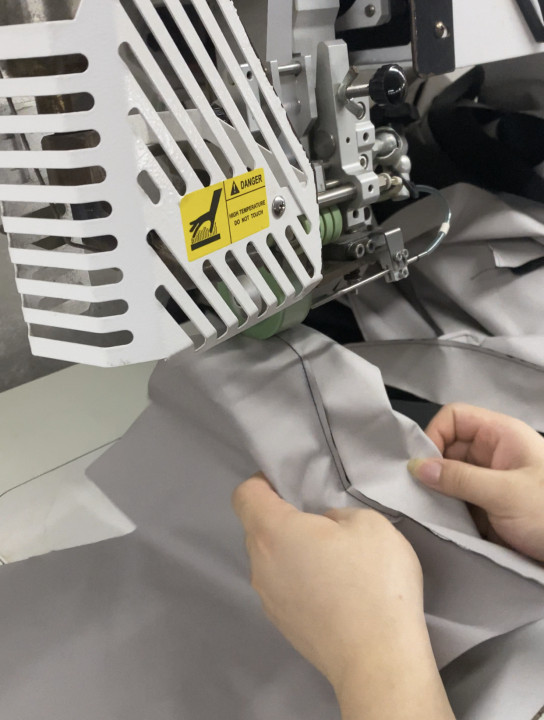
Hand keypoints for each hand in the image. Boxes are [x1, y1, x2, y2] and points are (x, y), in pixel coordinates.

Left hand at [232, 474, 453, 719]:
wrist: (378, 659)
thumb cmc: (372, 582)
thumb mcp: (368, 524)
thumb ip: (336, 514)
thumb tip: (323, 527)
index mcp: (272, 532)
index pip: (244, 495)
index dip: (263, 481)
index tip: (289, 483)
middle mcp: (259, 564)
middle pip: (257, 528)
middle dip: (282, 517)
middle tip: (321, 521)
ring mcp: (267, 598)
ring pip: (269, 560)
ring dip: (291, 551)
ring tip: (332, 558)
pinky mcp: (282, 624)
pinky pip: (282, 586)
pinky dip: (298, 579)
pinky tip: (333, 589)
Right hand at [408, 403, 543, 561]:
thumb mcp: (505, 493)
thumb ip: (459, 478)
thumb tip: (416, 467)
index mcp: (501, 435)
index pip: (455, 418)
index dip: (435, 434)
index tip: (422, 465)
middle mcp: (492, 453)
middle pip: (447, 446)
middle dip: (431, 466)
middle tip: (417, 491)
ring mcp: (488, 480)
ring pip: (448, 474)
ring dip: (436, 490)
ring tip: (425, 508)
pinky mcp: (485, 505)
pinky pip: (456, 498)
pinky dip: (444, 507)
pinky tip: (437, 520)